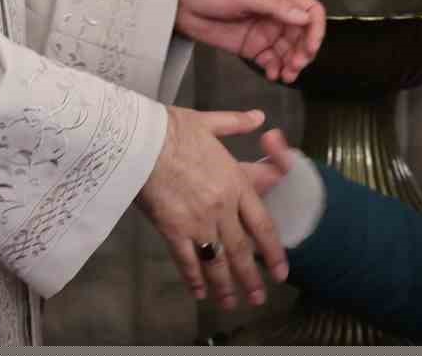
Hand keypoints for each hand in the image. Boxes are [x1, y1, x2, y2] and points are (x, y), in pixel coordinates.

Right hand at [136, 106, 287, 309]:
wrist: (141, 140)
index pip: (261, 225)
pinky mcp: (172, 229)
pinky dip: (193, 278)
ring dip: (225, 286)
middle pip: (241, 251)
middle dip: (251, 279)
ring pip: (216, 261)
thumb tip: (259, 117)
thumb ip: (236, 123)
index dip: (272, 252)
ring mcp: (197, 222)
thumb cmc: (174, 128)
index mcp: (235, 184)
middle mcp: (222, 208)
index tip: (280, 272)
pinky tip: (198, 292)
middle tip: (258, 300)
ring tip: (231, 303)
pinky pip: (186, 260)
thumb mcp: (209, 122)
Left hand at [176, 0, 325, 82]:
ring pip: (289, 51)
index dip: (315, 29)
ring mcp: (265, 31)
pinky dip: (275, 69)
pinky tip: (272, 75)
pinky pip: (271, 61)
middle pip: (302, 35)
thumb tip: (304, 18)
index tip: (310, 48)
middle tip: (296, 65)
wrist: (180, 5)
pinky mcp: (252, 47)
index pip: (310, 10)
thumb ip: (275, 6)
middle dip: (303, 52)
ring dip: (292, 64)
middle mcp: (276, 12)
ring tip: (286, 75)